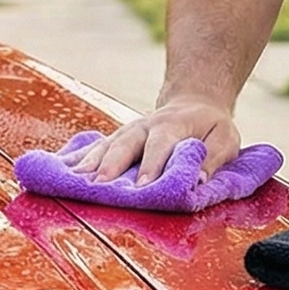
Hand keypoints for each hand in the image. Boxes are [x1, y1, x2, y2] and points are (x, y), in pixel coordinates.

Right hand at [71, 97, 241, 182]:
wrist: (193, 101)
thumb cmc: (210, 126)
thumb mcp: (225, 139)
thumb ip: (213, 159)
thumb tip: (198, 181)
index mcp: (172, 124)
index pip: (160, 145)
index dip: (150, 166)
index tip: (140, 188)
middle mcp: (145, 126)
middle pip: (124, 144)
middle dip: (111, 166)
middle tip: (98, 186)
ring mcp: (128, 131)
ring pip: (106, 145)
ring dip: (90, 163)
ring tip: (74, 181)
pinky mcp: (118, 138)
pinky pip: (96, 147)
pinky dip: (80, 158)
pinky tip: (63, 170)